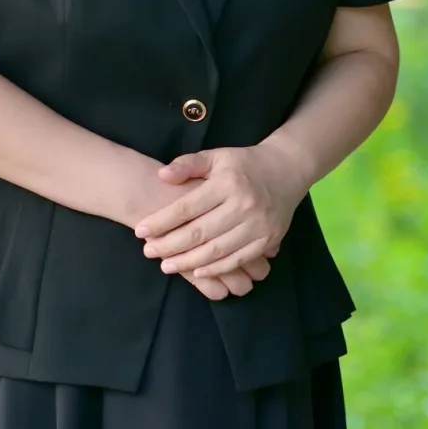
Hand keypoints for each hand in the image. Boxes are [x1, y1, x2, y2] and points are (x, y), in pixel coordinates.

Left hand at [152, 153, 270, 297]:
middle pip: (199, 232)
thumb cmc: (244, 164)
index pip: (187, 207)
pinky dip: (216, 269)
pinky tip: (197, 272)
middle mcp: (244, 205)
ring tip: (166, 265)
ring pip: (217, 251)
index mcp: (227, 182)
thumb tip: (161, 175)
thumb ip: (188, 164)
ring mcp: (258, 225)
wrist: (287, 170)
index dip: (161, 221)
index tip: (140, 230)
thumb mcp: (216, 156)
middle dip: (170, 245)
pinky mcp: (268, 239)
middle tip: (148, 252)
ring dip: (189, 262)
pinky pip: (238, 260)